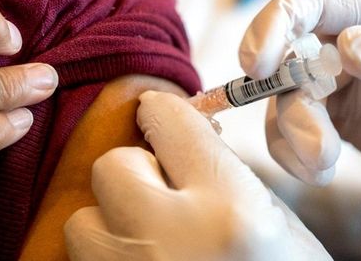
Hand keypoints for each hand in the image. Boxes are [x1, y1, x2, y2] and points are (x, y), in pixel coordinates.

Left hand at [64, 91, 330, 260]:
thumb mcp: (279, 225)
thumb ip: (225, 177)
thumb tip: (180, 141)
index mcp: (229, 210)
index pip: (169, 122)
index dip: (165, 114)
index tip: (163, 118)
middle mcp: (171, 240)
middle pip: (113, 166)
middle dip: (137, 172)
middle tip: (165, 194)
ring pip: (82, 221)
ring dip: (111, 224)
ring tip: (148, 243)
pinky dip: (110, 260)